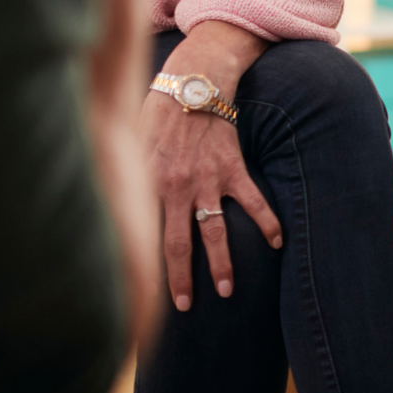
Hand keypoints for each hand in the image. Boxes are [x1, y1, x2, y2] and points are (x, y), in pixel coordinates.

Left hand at [143, 22, 281, 311]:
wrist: (193, 85)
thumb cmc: (155, 115)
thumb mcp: (129, 148)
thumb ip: (127, 179)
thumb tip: (115, 209)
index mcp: (148, 186)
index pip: (143, 236)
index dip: (143, 266)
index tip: (143, 294)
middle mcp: (178, 189)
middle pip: (179, 244)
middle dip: (184, 279)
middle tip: (189, 306)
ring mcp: (209, 180)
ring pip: (216, 231)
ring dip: (222, 263)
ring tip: (228, 290)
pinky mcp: (233, 168)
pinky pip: (253, 201)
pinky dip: (267, 222)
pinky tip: (278, 242)